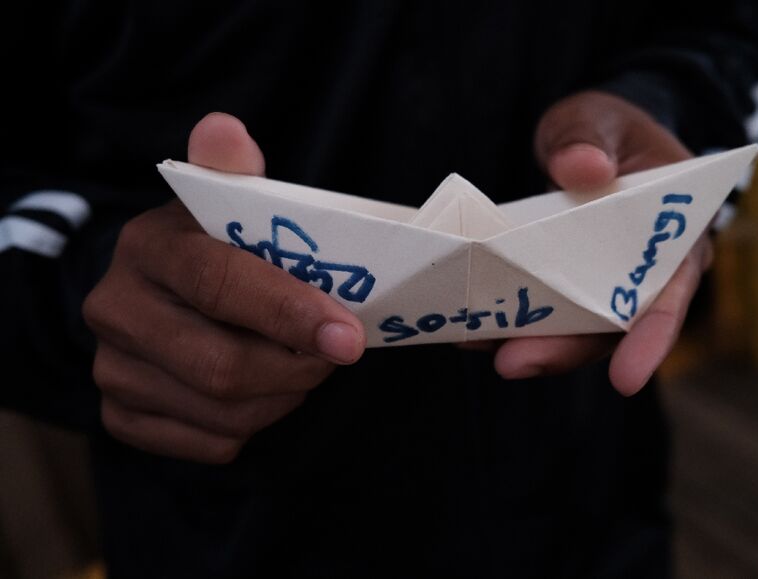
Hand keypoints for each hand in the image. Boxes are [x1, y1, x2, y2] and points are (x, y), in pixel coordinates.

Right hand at [83, 113, 365, 462]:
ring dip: (285, 397)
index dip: (290, 313)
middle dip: (298, 368)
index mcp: (150, 246)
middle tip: (338, 353)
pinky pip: (210, 443)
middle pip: (221, 365)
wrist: (171, 294)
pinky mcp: (121, 415)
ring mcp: (112, 368)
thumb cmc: (219, 247)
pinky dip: (255, 426)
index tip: (350, 336)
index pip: (220, 283)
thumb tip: (224, 130)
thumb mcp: (227, 203)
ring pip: (222, 413)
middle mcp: (116, 308)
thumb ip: (232, 172)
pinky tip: (266, 392)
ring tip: (304, 367)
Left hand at [492, 91, 712, 394]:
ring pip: (571, 330)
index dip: (651, 337)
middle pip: (611, 327)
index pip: (672, 293)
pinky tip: (471, 326)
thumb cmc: (611, 131)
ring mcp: (601, 286)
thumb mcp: (602, 119)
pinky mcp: (566, 287)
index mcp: (676, 237)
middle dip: (563, 350)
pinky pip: (542, 313)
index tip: (626, 380)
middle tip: (512, 363)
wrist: (592, 141)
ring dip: (527, 343)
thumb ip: (590, 136)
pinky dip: (509, 321)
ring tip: (476, 344)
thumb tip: (584, 169)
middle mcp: (643, 274)